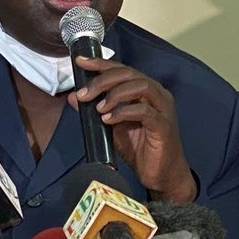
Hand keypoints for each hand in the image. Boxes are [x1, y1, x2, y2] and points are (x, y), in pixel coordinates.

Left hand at [67, 56, 196, 203]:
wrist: (161, 175)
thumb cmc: (140, 149)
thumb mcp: (111, 126)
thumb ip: (95, 110)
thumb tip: (74, 97)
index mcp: (145, 91)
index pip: (122, 70)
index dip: (101, 64)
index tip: (81, 62)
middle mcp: (157, 94)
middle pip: (130, 74)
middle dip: (103, 80)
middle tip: (85, 94)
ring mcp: (163, 108)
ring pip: (140, 86)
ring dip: (115, 94)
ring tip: (99, 108)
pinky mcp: (164, 125)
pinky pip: (144, 111)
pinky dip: (123, 112)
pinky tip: (109, 120)